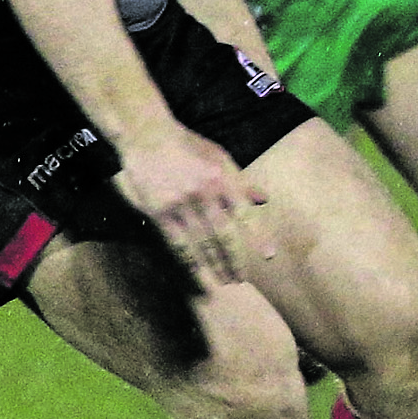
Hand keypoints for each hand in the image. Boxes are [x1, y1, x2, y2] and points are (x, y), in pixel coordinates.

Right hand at [111, 124, 272, 288]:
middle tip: (240, 279)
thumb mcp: (219, 157)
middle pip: (224, 234)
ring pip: (201, 243)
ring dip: (213, 265)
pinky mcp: (160, 212)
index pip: (245, 213)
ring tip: (222, 282)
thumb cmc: (188, 147)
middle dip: (234, 260)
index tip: (269, 256)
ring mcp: (182, 204)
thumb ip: (240, 181)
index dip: (258, 236)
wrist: (148, 137)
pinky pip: (177, 242)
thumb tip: (264, 199)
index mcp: (223, 178)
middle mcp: (205, 193)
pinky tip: (196, 273)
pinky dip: (188, 261)